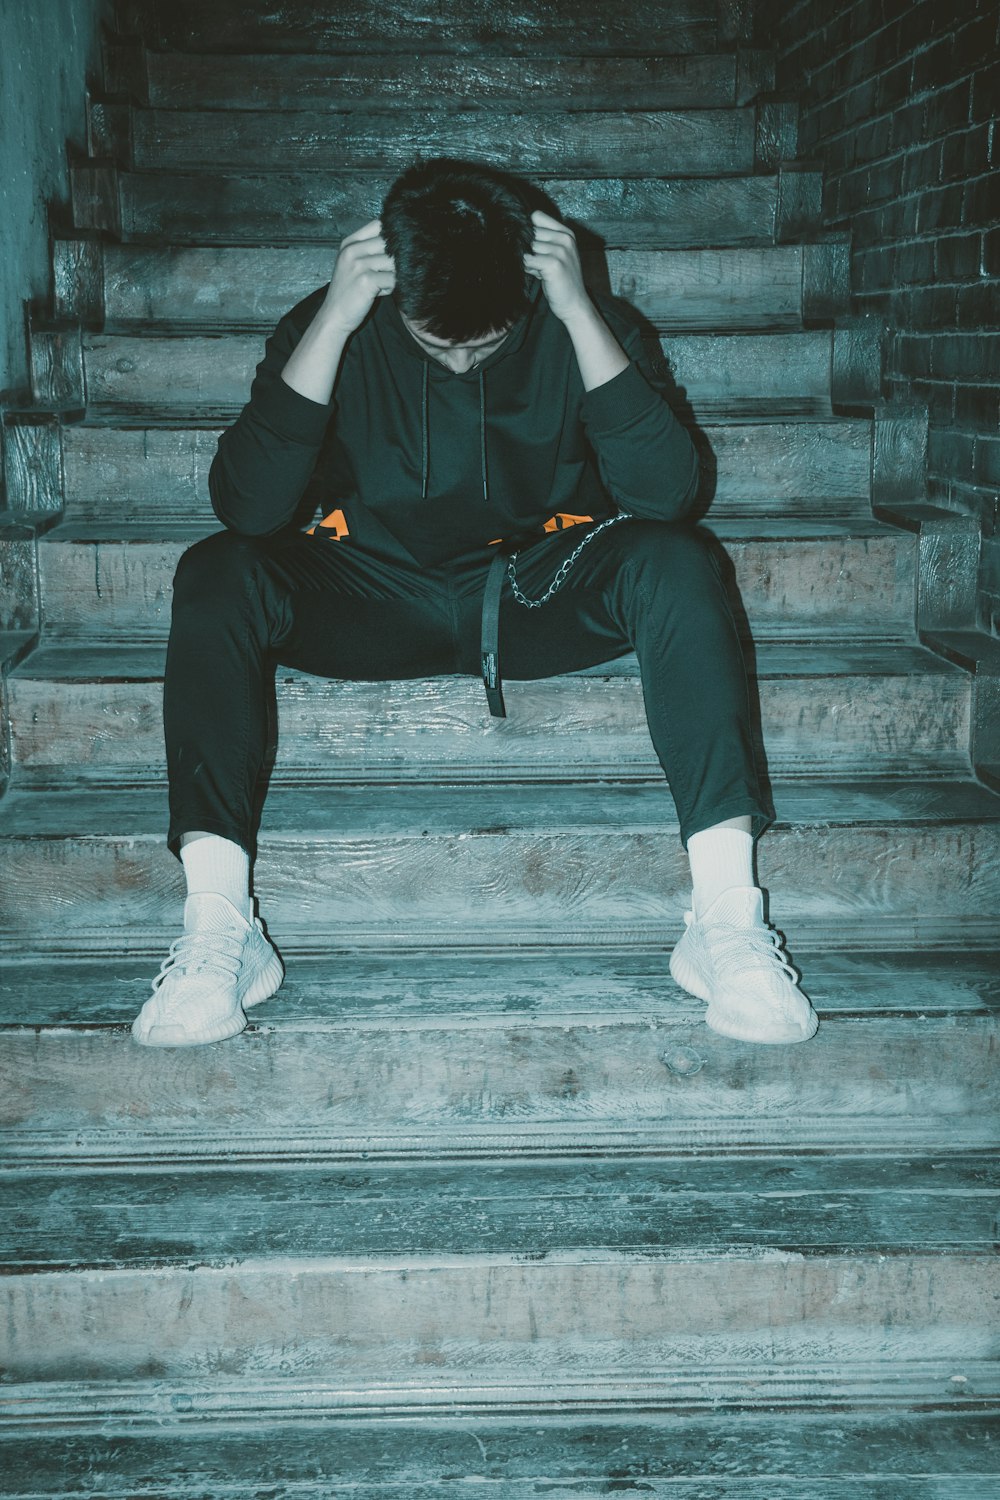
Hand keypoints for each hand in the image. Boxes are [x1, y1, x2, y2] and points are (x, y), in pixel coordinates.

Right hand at [322, 219, 395, 334]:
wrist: (334, 316)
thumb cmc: (349, 292)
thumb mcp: (354, 265)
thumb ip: (372, 251)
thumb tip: (402, 241)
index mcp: (350, 243)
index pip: (380, 225)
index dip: (394, 233)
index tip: (398, 247)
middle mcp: (353, 250)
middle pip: (390, 242)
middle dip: (397, 258)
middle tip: (391, 272)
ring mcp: (358, 264)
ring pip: (394, 261)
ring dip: (395, 274)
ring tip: (384, 284)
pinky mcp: (366, 280)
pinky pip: (393, 278)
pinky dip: (393, 287)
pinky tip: (382, 292)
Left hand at [523, 209, 591, 324]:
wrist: (574, 303)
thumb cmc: (561, 280)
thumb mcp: (554, 255)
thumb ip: (540, 242)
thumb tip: (515, 234)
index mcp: (566, 233)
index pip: (537, 216)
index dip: (527, 228)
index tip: (528, 241)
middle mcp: (564, 239)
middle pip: (531, 232)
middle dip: (527, 246)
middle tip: (536, 262)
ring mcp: (560, 251)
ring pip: (528, 246)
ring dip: (527, 259)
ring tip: (538, 270)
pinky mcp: (554, 264)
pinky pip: (528, 259)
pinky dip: (528, 267)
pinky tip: (537, 274)